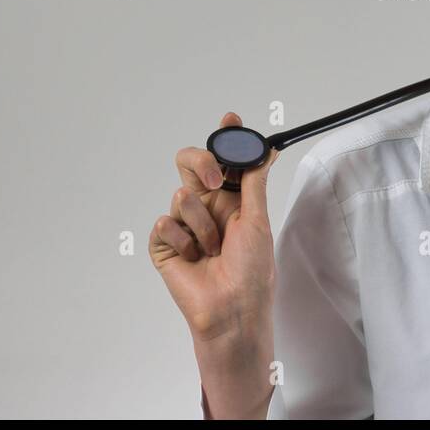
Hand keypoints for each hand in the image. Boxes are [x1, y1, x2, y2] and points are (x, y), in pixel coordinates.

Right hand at [149, 112, 279, 343]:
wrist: (232, 309)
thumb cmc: (251, 271)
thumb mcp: (257, 219)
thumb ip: (254, 182)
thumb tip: (265, 150)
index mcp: (230, 199)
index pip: (223, 160)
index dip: (225, 137)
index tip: (230, 120)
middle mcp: (206, 207)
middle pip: (190, 163)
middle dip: (201, 162)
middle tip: (213, 178)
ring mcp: (183, 225)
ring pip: (181, 196)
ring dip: (202, 223)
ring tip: (213, 248)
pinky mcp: (165, 244)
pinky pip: (164, 223)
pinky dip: (182, 239)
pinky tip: (193, 258)